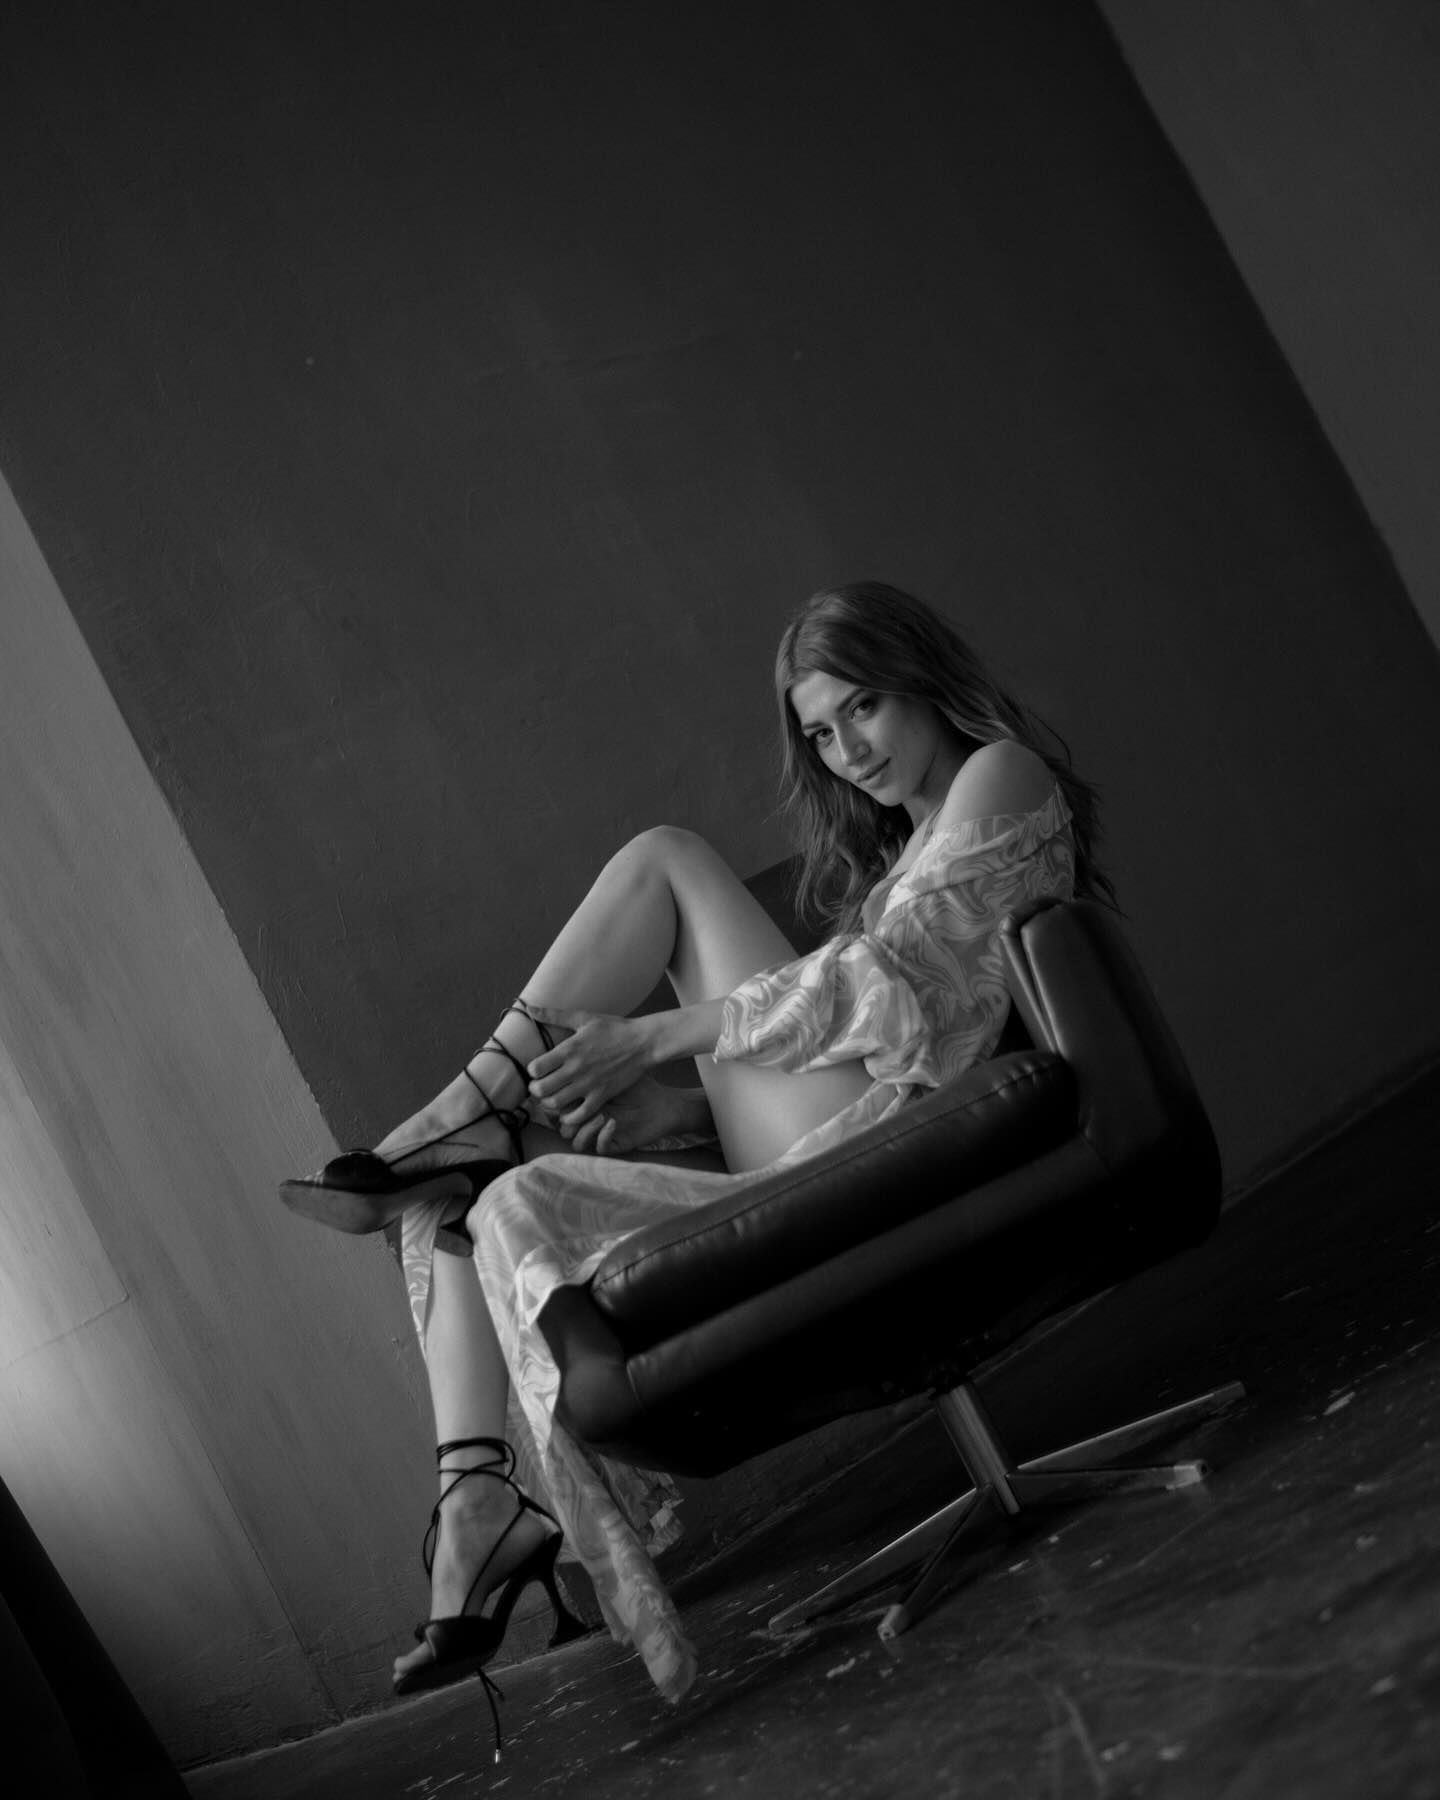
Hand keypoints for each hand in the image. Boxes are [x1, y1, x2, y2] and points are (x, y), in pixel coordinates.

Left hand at [523, 1005, 656, 1136]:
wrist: (642, 1042)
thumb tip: (529, 1008)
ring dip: (549, 1103)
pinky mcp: (602, 1096)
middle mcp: (575, 1069)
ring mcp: (589, 1085)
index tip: (538, 1070)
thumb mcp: (584, 1017)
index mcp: (568, 1049)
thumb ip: (554, 1015)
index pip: (535, 1068)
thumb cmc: (614, 1028)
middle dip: (535, 1090)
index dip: (532, 1071)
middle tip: (540, 1087)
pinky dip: (570, 1117)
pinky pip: (579, 1115)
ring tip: (553, 1098)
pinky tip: (569, 1110)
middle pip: (541, 1089)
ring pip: (556, 1104)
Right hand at [564, 1074, 696, 1156]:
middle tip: (577, 1104)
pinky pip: (600, 1147)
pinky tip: (613, 1123)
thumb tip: (574, 1045)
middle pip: (562, 1127)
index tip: (567, 1090)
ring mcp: (599, 1135)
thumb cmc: (639, 1086)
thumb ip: (594, 1064)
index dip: (559, 1102)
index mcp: (585, 1104)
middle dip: (567, 1117)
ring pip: (577, 1143)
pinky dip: (603, 1136)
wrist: (663, 1104)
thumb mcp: (614, 1073)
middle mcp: (589, 1123)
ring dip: (584, 1130)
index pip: (561, 1107)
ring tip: (600, 1115)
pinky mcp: (614, 1145)